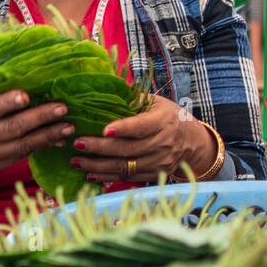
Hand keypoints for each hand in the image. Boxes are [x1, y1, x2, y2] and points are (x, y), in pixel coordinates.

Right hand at [0, 90, 75, 182]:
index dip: (8, 102)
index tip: (27, 95)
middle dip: (39, 118)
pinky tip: (57, 138)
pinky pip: (21, 155)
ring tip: (68, 127)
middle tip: (62, 108)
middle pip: (11, 128)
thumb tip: (27, 75)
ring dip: (47, 136)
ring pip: (21, 146)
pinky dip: (41, 146)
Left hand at [67, 96, 217, 182]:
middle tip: (77, 144)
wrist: (191, 141)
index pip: (141, 126)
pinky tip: (90, 173)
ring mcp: (159, 162)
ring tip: (76, 161)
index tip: (104, 130)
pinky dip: (107, 177)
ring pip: (125, 167)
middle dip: (99, 148)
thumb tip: (102, 88)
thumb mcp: (156, 102)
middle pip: (128, 149)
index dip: (123, 128)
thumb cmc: (167, 116)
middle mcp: (162, 143)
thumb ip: (132, 99)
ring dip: (98, 166)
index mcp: (163, 120)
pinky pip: (127, 178)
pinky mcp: (154, 175)